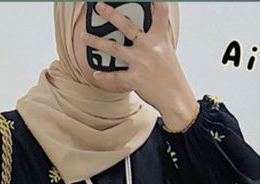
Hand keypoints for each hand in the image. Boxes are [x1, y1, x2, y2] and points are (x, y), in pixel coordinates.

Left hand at [82, 1, 197, 127]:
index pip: (160, 13)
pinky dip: (104, 76)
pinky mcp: (134, 79)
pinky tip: (96, 74)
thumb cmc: (170, 75)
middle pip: (127, 26)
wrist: (175, 98)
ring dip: (96, 42)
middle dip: (111, 14)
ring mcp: (140, 62)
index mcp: (159, 38)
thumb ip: (155, 37)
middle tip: (99, 7)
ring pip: (113, 48)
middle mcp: (149, 47)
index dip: (155, 1)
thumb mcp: (167, 51)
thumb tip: (141, 31)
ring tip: (84, 37)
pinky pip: (115, 76)